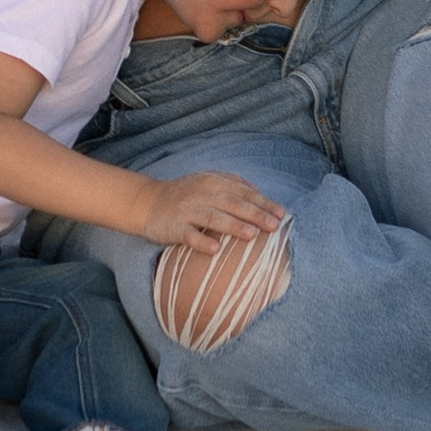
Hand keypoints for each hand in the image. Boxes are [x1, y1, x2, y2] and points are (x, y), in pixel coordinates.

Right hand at [132, 168, 286, 250]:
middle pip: (232, 203)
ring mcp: (187, 210)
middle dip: (255, 214)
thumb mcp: (208, 181)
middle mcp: (201, 193)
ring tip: (252, 235)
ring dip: (233, 225)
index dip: (264, 202)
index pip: (244, 192)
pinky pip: (189, 235)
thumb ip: (233, 184)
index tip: (282, 215)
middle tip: (274, 226)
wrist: (148, 202)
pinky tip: (215, 249)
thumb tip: (260, 194)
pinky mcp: (173, 227)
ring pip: (213, 217)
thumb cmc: (185, 194)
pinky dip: (202, 241)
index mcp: (213, 182)